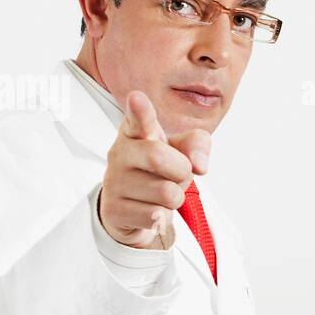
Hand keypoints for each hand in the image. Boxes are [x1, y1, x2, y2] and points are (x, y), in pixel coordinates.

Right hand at [99, 90, 210, 248]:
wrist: (133, 208)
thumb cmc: (161, 171)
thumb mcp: (182, 152)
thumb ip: (197, 145)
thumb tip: (200, 165)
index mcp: (136, 133)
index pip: (138, 119)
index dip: (140, 110)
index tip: (137, 98)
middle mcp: (120, 153)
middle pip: (159, 157)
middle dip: (181, 170)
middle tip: (177, 174)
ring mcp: (114, 182)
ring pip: (165, 193)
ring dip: (175, 198)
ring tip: (161, 193)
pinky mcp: (114, 210)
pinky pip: (155, 216)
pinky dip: (163, 216)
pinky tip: (150, 209)